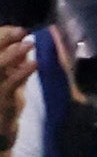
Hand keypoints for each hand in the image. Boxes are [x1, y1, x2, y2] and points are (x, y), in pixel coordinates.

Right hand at [0, 25, 31, 150]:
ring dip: (13, 54)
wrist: (1, 128)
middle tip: (22, 30)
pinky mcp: (1, 98)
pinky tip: (34, 63)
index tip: (18, 29)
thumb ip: (17, 63)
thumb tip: (26, 43)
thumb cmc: (6, 100)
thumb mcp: (12, 78)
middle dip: (5, 39)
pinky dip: (22, 72)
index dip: (3, 35)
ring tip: (30, 44)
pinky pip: (10, 84)